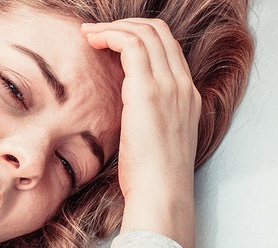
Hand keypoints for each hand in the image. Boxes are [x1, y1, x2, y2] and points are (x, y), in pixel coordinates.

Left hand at [81, 18, 200, 247]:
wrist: (162, 193)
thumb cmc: (155, 178)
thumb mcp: (160, 141)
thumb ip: (152, 118)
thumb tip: (130, 113)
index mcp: (188, 97)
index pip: (169, 49)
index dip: (141, 36)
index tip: (114, 42)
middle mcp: (182, 86)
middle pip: (159, 32)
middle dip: (127, 24)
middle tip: (98, 32)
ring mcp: (168, 86)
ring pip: (145, 32)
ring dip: (113, 27)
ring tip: (89, 34)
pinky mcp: (147, 91)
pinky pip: (130, 44)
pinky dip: (109, 35)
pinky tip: (92, 42)